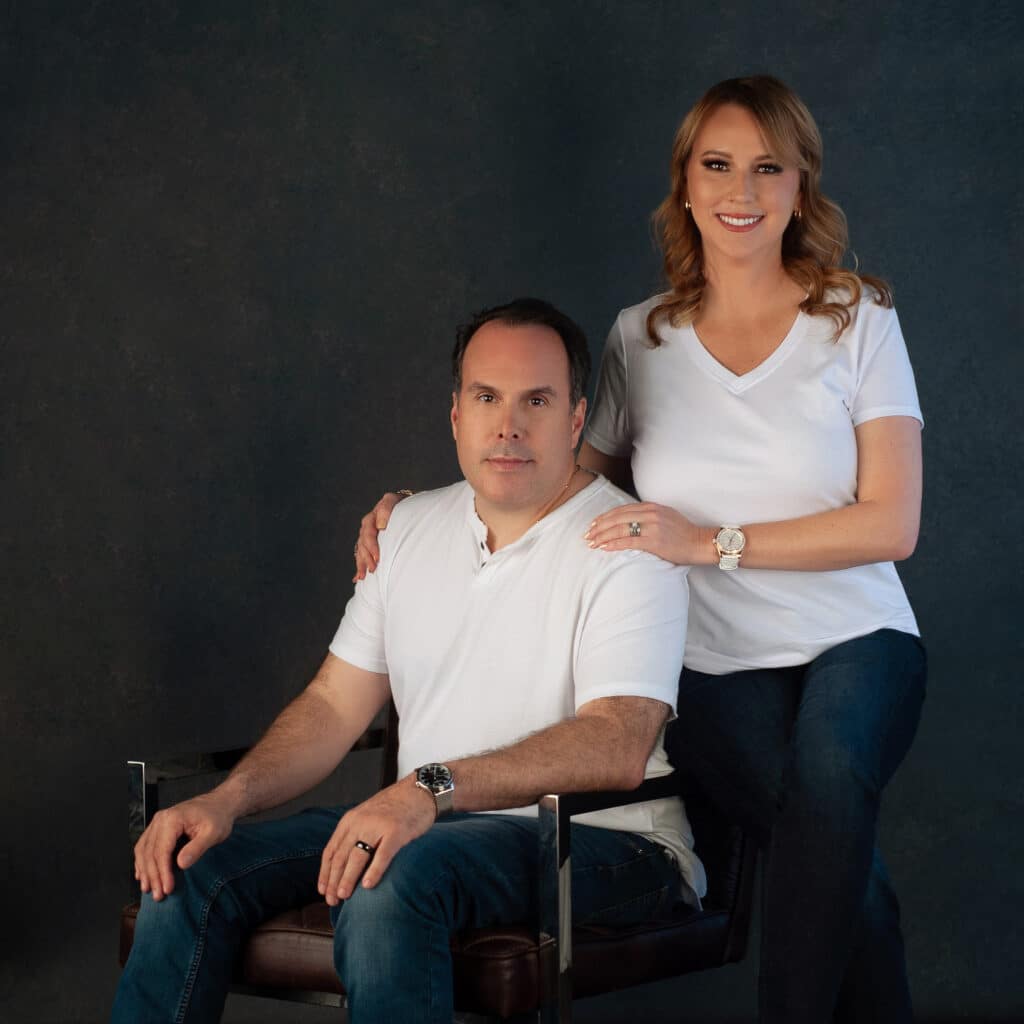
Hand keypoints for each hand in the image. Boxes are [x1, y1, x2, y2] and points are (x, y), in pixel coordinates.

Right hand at [133, 792, 235, 900]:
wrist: (219, 803)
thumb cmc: (218, 816)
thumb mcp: (213, 832)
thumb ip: (197, 848)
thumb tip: (181, 864)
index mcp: (172, 819)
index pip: (162, 851)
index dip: (163, 872)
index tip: (167, 888)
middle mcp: (161, 819)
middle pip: (150, 853)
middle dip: (153, 876)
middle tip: (158, 894)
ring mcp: (158, 823)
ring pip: (144, 851)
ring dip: (145, 872)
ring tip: (149, 889)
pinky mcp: (158, 828)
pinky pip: (145, 846)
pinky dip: (142, 862)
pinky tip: (142, 875)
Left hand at [317, 776, 435, 904]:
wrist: (419, 790)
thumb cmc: (395, 807)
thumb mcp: (367, 816)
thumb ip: (355, 834)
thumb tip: (343, 865)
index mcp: (350, 820)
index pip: (331, 851)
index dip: (325, 874)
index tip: (322, 891)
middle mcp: (361, 822)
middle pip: (341, 856)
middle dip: (333, 881)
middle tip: (332, 900)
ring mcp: (378, 826)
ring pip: (357, 857)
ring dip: (348, 879)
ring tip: (344, 896)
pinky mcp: (397, 831)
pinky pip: (382, 855)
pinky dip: (374, 871)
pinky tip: (368, 886)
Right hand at [353, 492, 408, 580]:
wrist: (407, 505)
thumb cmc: (404, 504)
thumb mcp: (394, 501)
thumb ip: (386, 509)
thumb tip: (380, 526)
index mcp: (374, 516)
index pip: (368, 532)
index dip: (372, 546)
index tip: (377, 557)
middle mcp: (369, 525)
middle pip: (363, 543)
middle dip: (367, 557)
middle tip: (373, 569)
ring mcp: (369, 533)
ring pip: (361, 549)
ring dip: (361, 564)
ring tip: (362, 576)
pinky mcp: (370, 541)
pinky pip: (362, 553)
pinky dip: (360, 566)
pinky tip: (357, 577)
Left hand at [583, 502, 713, 565]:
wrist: (699, 542)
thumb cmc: (683, 533)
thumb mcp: (665, 516)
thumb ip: (648, 515)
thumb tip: (630, 521)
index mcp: (651, 506)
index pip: (622, 509)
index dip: (605, 516)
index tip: (594, 523)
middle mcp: (650, 514)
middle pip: (617, 518)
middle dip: (599, 526)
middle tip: (587, 534)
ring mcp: (652, 527)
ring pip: (619, 529)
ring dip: (602, 536)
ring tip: (591, 542)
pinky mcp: (654, 541)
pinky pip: (628, 541)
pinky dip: (613, 544)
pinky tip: (603, 547)